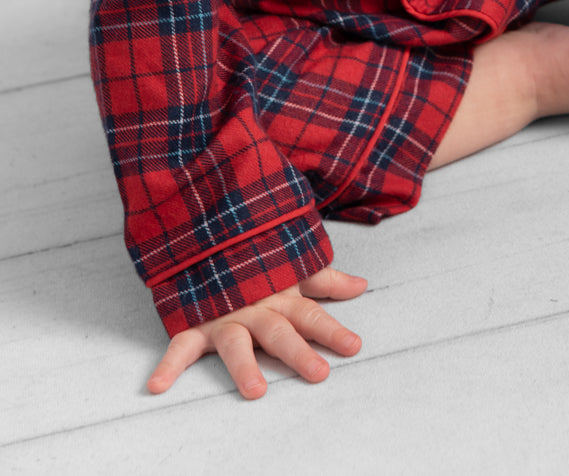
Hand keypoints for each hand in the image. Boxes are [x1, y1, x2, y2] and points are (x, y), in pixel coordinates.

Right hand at [147, 264, 366, 399]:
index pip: (311, 314)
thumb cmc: (255, 254)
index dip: (331, 330)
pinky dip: (168, 365)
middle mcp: (255, 307)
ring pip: (236, 343)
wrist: (208, 228)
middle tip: (319, 373)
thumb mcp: (292, 263)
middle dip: (298, 352)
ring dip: (244, 366)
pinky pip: (179, 345)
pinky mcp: (194, 321)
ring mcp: (223, 314)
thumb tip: (361, 286)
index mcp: (280, 295)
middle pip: (279, 332)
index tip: (353, 347)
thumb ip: (324, 278)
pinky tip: (158, 385)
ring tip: (256, 390)